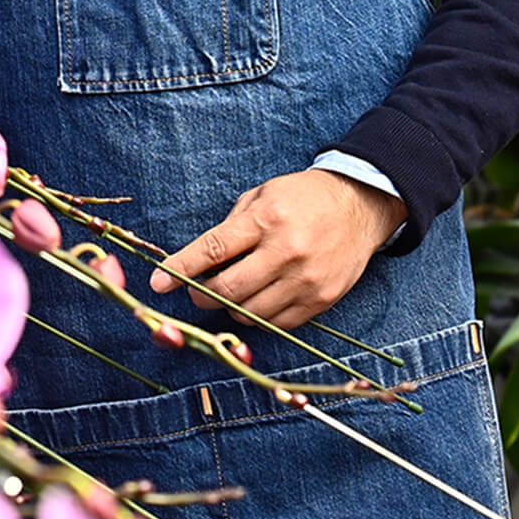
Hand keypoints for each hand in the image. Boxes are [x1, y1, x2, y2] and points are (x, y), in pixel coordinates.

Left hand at [148, 169, 406, 329]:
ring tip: (230, 292)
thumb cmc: (302, 198)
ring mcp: (306, 280)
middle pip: (228, 289)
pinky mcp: (321, 300)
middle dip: (202, 295)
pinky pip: (277, 323)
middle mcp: (286, 251)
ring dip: (230, 308)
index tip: (158, 282)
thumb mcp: (262, 195)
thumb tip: (198, 261)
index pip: (214, 249)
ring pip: (250, 312)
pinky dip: (258, 317)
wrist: (359, 207)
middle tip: (196, 291)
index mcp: (267, 219)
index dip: (182, 268)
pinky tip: (256, 301)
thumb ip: (231, 226)